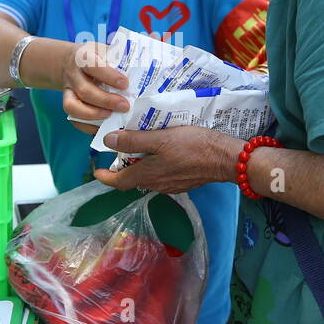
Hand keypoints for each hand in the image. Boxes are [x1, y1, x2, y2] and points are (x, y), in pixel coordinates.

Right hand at [61, 41, 129, 135]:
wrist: (71, 61)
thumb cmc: (99, 56)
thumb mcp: (108, 48)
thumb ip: (125, 53)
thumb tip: (156, 45)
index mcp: (85, 56)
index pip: (93, 65)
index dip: (109, 76)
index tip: (125, 84)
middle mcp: (73, 73)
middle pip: (85, 89)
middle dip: (105, 100)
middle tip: (125, 106)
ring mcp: (67, 89)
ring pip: (72, 105)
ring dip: (93, 114)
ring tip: (111, 118)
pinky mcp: (66, 101)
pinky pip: (72, 117)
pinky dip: (86, 125)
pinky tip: (102, 128)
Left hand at [93, 126, 242, 194]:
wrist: (225, 159)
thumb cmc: (193, 146)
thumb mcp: (161, 138)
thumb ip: (133, 141)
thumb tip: (108, 142)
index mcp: (147, 174)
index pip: (118, 182)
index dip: (105, 177)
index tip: (97, 171)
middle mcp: (157, 184)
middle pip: (133, 178)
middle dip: (123, 167)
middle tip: (119, 150)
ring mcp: (171, 185)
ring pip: (148, 176)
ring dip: (140, 165)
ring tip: (140, 146)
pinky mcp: (184, 181)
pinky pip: (163, 175)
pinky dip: (155, 165)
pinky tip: (162, 152)